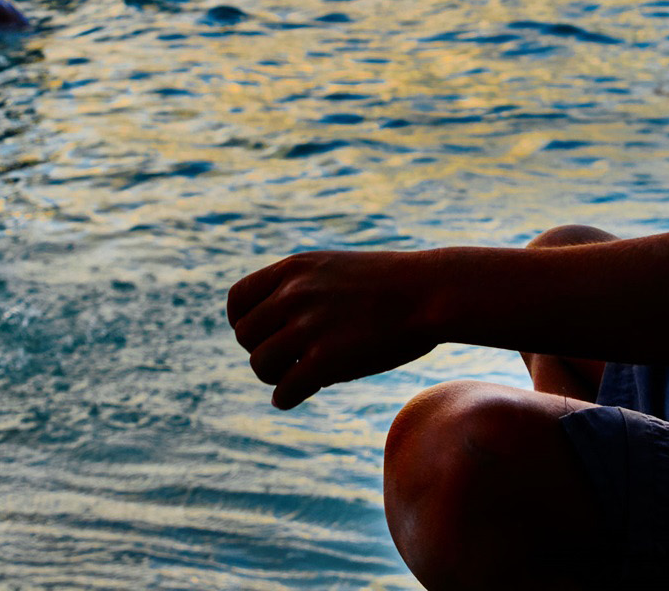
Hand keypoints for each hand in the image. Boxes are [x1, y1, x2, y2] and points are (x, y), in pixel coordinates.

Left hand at [227, 250, 439, 409]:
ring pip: (260, 365)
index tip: (261, 336)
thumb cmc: (390, 283)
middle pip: (246, 337)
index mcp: (293, 269)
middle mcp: (294, 295)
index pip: (237, 300)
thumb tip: (274, 326)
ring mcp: (309, 327)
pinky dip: (286, 399)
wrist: (431, 291)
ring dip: (274, 378)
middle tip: (286, 361)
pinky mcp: (327, 360)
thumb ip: (300, 288)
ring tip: (295, 377)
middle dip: (262, 352)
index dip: (243, 324)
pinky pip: (285, 391)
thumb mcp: (335, 268)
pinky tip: (298, 396)